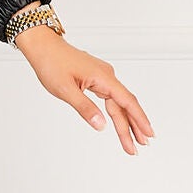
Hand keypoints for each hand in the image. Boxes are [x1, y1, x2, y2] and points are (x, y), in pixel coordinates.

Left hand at [13, 26, 154, 154]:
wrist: (43, 46)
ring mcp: (102, 77)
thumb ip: (84, 108)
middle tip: (141, 146)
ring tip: (132, 141)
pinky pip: (110, 99)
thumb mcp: (65, 90)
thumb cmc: (52, 63)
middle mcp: (107, 76)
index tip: (149, 133)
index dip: (139, 119)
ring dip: (125, 122)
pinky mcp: (96, 79)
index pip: (127, 101)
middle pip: (125, 105)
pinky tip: (121, 122)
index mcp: (103, 77)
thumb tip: (101, 125)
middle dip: (134, 126)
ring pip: (118, 103)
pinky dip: (116, 112)